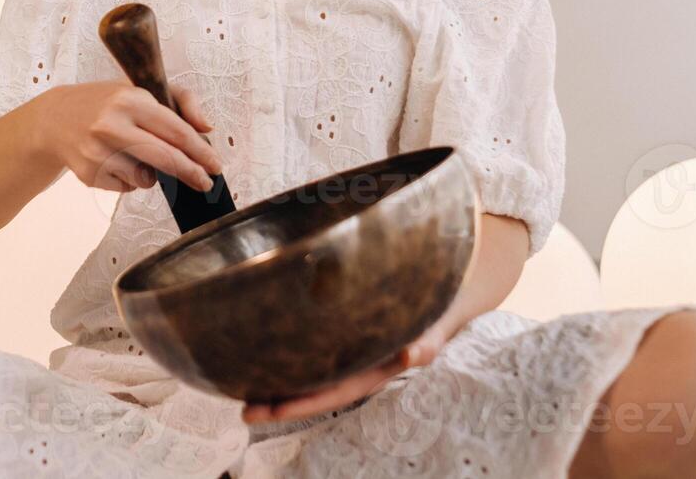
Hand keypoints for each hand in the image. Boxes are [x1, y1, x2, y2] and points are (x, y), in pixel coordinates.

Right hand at [38, 80, 221, 193]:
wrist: (55, 120)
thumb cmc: (106, 103)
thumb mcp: (140, 90)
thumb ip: (181, 101)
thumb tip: (207, 128)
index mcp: (129, 100)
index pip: (175, 130)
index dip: (200, 151)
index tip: (215, 164)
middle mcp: (111, 125)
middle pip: (165, 158)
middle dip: (190, 173)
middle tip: (205, 182)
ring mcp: (97, 152)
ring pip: (146, 178)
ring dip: (152, 174)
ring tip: (134, 154)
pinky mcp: (89, 174)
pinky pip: (127, 188)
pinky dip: (131, 180)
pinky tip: (115, 161)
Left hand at [241, 304, 466, 424]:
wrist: (452, 283)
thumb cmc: (442, 304)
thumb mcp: (437, 324)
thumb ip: (427, 341)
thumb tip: (412, 356)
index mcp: (379, 363)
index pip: (336, 390)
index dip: (305, 403)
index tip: (273, 412)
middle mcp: (362, 359)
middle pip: (318, 386)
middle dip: (283, 401)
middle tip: (245, 411)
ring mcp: (354, 344)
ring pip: (314, 369)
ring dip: (282, 380)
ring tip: (243, 385)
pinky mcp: (349, 323)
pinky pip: (318, 344)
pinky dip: (294, 350)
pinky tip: (267, 348)